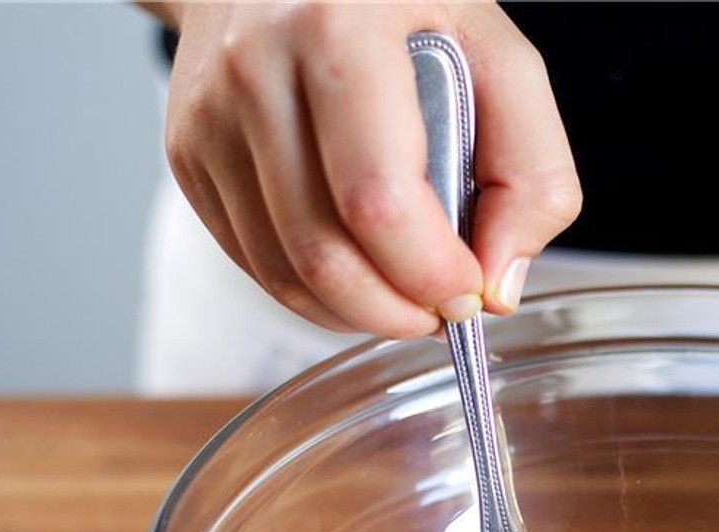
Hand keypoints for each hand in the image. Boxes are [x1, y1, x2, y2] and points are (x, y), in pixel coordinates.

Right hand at [151, 2, 580, 335]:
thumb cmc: (397, 6)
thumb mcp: (497, 56)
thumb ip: (531, 171)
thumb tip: (498, 284)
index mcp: (338, 30)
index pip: (378, 201)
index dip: (431, 274)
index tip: (471, 289)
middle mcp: (257, 70)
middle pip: (323, 255)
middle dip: (397, 312)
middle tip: (441, 310)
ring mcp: (210, 118)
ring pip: (284, 275)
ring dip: (358, 314)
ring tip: (405, 297)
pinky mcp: (188, 154)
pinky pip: (256, 263)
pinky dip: (316, 293)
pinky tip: (358, 271)